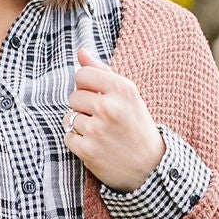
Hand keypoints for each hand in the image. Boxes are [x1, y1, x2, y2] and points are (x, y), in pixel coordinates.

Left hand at [67, 52, 163, 190]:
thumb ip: (102, 72)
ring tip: (101, 133)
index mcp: (122, 89)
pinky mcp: (88, 150)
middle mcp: (109, 107)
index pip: (82, 75)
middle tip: (104, 120)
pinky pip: (68, 137)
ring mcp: (97, 130)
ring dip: (81, 126)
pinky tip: (96, 146)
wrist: (150, 167)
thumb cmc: (136, 126)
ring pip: (69, 117)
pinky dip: (78, 142)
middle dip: (84, 108)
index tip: (98, 97)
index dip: (86, 86)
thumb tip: (80, 52)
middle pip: (74, 96)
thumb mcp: (127, 95)